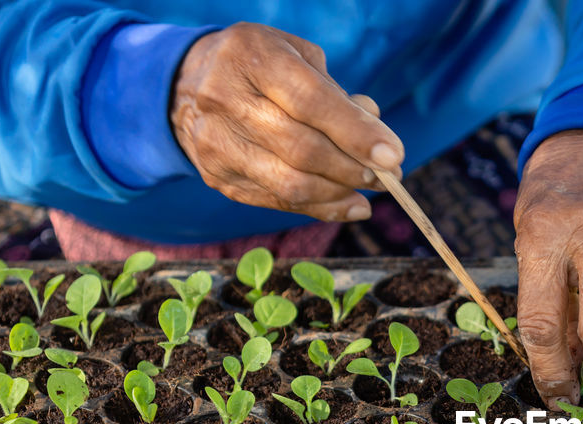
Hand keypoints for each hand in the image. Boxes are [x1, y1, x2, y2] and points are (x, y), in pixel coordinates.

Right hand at [171, 23, 403, 220]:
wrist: (189, 83)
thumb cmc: (261, 66)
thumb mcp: (298, 57)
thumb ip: (337, 94)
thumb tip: (376, 136)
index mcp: (251, 56)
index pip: (310, 101)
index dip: (355, 132)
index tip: (393, 154)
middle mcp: (224, 98)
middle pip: (302, 149)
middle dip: (354, 168)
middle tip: (389, 175)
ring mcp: (216, 142)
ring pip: (290, 183)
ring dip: (341, 192)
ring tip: (371, 189)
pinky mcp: (217, 176)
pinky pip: (278, 202)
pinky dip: (321, 207)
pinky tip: (350, 204)